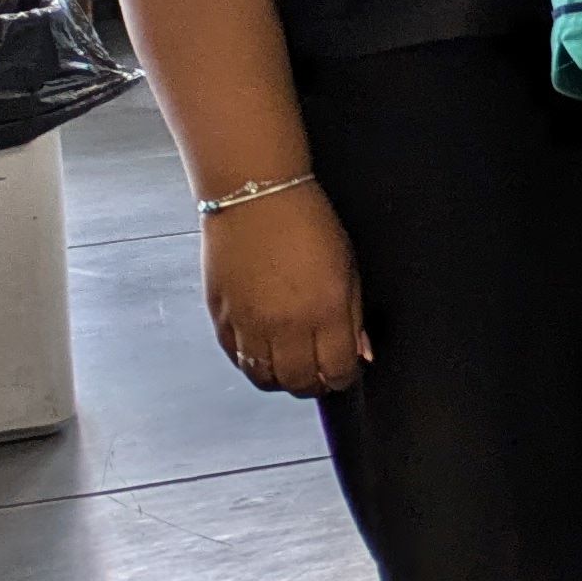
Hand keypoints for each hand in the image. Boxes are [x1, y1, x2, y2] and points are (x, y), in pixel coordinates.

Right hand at [203, 186, 368, 397]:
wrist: (255, 196)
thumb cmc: (307, 223)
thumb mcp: (348, 267)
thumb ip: (354, 317)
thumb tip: (360, 354)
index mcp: (326, 311)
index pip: (337, 371)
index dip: (344, 378)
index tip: (345, 372)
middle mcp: (286, 325)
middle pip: (300, 382)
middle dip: (314, 384)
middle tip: (320, 372)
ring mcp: (249, 324)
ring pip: (265, 379)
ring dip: (282, 379)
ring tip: (292, 364)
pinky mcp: (221, 318)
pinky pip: (236, 359)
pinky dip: (251, 362)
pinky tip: (264, 351)